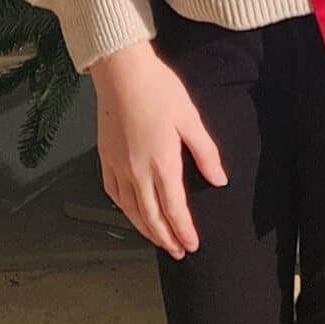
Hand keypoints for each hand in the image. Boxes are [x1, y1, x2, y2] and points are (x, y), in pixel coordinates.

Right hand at [90, 40, 225, 258]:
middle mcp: (137, 171)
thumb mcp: (191, 119)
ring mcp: (118, 166)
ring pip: (131, 210)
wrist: (121, 72)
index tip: (192, 245)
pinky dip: (124, 210)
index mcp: (161, 164)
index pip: (174, 210)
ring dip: (146, 230)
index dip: (184, 231)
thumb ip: (205, 153)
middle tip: (178, 251)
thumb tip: (219, 179)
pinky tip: (131, 212)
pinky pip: (113, 193)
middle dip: (166, 238)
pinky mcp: (105, 157)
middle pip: (152, 217)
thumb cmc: (158, 90)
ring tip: (158, 240)